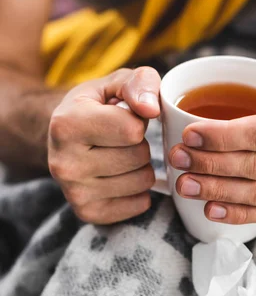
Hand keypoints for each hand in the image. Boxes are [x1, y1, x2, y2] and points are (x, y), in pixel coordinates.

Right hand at [48, 67, 159, 223]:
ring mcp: (74, 193)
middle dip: (140, 145)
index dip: (138, 121)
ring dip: (141, 167)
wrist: (66, 137)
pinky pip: (140, 204)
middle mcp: (64, 163)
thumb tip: (151, 108)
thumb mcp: (115, 83)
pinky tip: (120, 177)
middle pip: (139, 156)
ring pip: (143, 181)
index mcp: (67, 125)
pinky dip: (139, 191)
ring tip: (120, 156)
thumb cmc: (97, 106)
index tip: (123, 117)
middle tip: (120, 140)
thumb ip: (140, 83)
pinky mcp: (88, 213)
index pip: (132, 130)